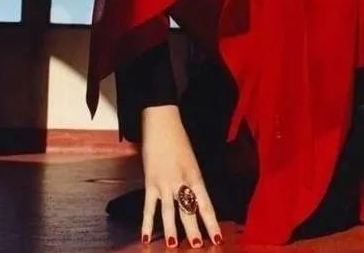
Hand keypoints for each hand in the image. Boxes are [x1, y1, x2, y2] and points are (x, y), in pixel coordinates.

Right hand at [140, 105, 222, 247]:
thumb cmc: (179, 140)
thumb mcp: (192, 161)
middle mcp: (181, 181)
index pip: (205, 204)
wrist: (162, 123)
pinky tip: (146, 238)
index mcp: (196, 175)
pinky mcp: (150, 181)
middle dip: (194, 230)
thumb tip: (194, 202)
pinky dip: (147, 223)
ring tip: (175, 246)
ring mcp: (164, 183)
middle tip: (199, 246)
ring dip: (172, 230)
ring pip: (169, 211)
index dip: (211, 222)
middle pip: (188, 210)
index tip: (217, 237)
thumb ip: (192, 181)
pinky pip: (149, 206)